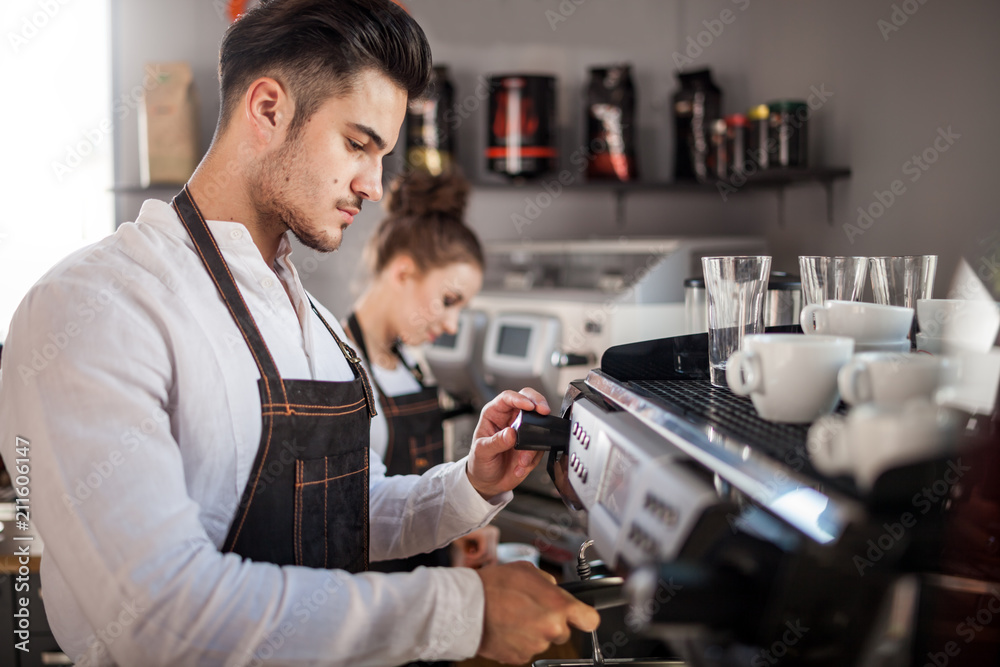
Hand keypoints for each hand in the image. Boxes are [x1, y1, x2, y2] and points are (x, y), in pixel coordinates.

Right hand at [451, 526, 499, 568]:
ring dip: (475, 562)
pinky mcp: (484, 534)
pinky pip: (483, 553)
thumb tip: (482, 573)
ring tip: (465, 559)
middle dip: (479, 565)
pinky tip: (466, 555)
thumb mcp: (468, 549)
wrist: (447, 523)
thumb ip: (476, 558)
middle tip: (466, 565)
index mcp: (493, 535)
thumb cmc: (456, 535)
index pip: (494, 557)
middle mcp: (494, 532)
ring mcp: (490, 533)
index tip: (470, 567)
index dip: (483, 565)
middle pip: (493, 558)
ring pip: (489, 557)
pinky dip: (474, 557)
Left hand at [466, 388, 548, 498]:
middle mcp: (510, 419)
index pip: (507, 398)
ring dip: (532, 446)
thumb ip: (495, 442)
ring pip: (538, 426)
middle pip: (528, 401)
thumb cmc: (479, 462)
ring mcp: (523, 432)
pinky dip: (533, 458)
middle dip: (538, 404)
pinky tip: (520, 467)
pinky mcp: (532, 445)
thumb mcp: (481, 452)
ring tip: (521, 461)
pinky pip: (539, 447)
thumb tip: (511, 433)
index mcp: (494, 414)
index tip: (529, 406)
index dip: (519, 399)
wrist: (488, 482)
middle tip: (544, 411)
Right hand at [476, 561, 599, 663]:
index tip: (580, 615)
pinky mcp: (520, 658)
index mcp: (559, 607)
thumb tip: (555, 590)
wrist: (468, 606)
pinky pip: (526, 650)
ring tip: (513, 616)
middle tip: (531, 609)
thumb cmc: (495, 585)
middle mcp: (551, 630)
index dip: (584, 616)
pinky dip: (519, 641)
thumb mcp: (528, 569)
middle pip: (563, 631)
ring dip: (533, 631)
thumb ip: (549, 582)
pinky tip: (507, 627)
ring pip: (543, 640)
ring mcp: (536, 646)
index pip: (590, 620)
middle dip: (551, 622)